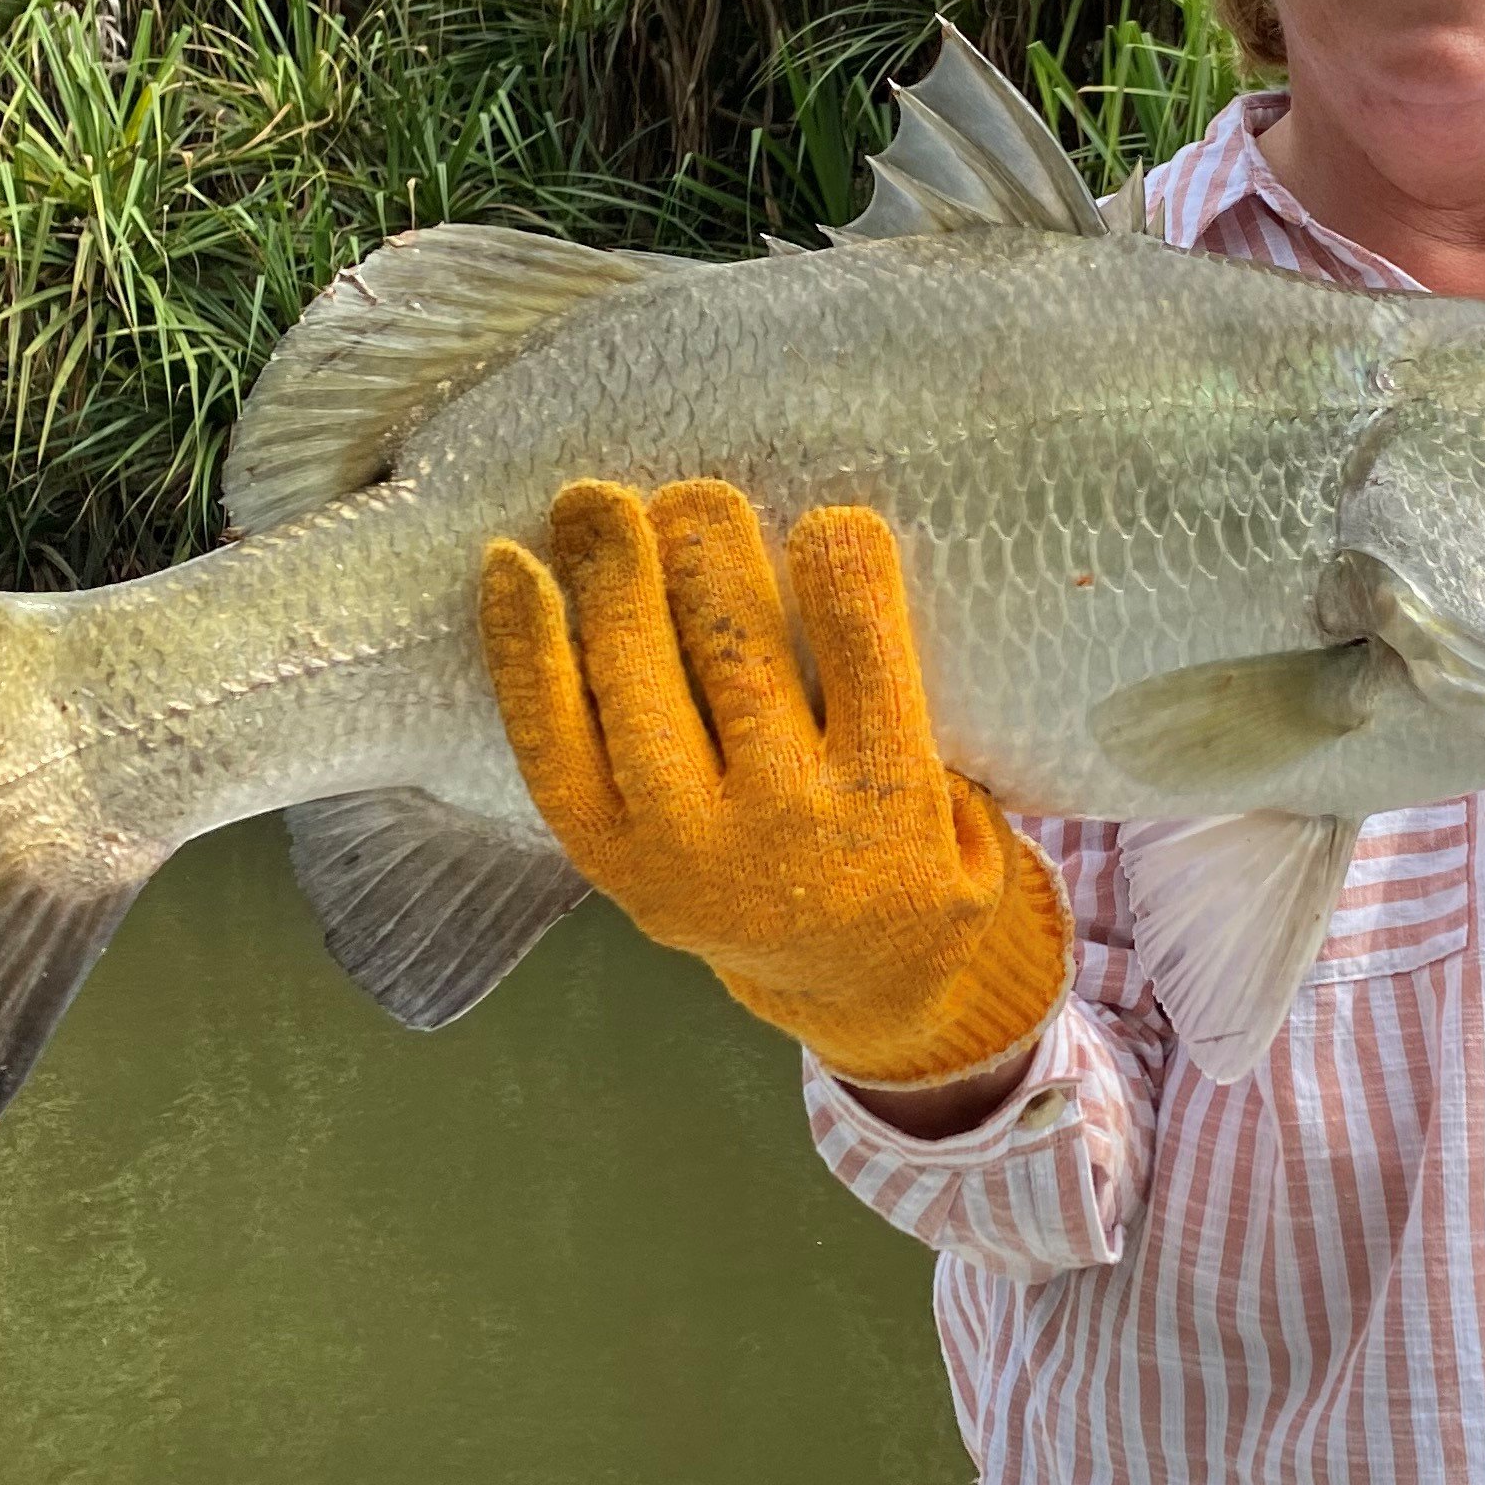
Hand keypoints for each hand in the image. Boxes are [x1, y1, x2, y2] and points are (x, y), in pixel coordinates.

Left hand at [478, 477, 1072, 1088]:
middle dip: (708, 551)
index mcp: (888, 800)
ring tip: (595, 502)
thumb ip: (931, 711)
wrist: (855, 991)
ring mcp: (683, 846)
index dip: (839, 560)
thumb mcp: (972, 805)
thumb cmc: (915, 857)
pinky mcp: (609, 858)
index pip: (861, 646)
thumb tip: (848, 569)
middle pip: (734, 653)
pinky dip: (523, 650)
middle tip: (696, 493)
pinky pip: (551, 741)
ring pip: (635, 686)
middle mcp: (783, 823)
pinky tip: (512, 569)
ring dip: (611, 577)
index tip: (827, 519)